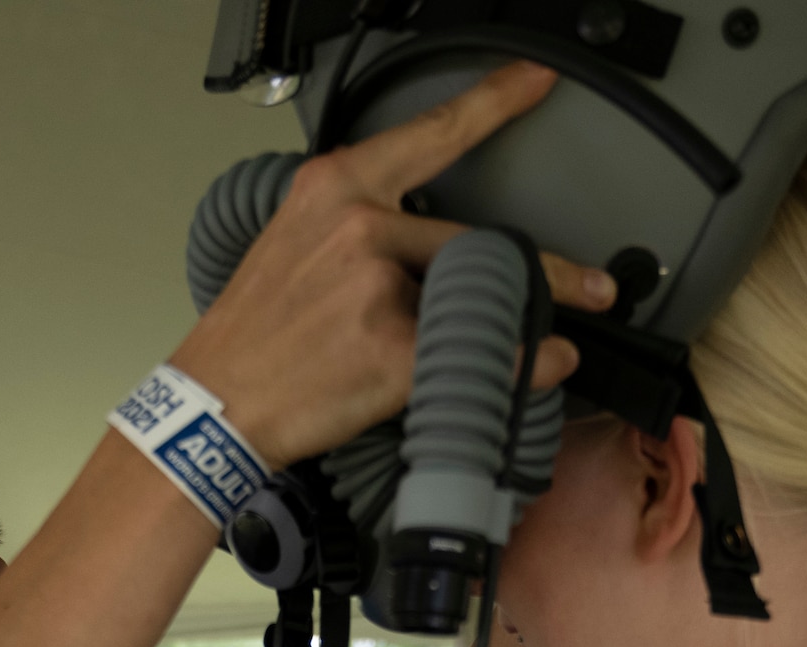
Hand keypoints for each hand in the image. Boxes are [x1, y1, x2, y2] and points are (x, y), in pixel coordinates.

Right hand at [172, 61, 616, 467]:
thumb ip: (360, 231)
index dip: (491, 104)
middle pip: (476, 239)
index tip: (533, 83)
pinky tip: (537, 370)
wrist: (216, 403)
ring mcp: (374, 286)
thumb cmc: (251, 337)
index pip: (428, 135)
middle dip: (547, 270)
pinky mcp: (388, 348)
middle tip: (591, 285)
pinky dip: (521, 365)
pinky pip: (477, 353)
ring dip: (520, 328)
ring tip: (538, 346)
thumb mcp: (294, 249)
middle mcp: (358, 224)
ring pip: (476, 299)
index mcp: (334, 190)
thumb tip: (430, 257)